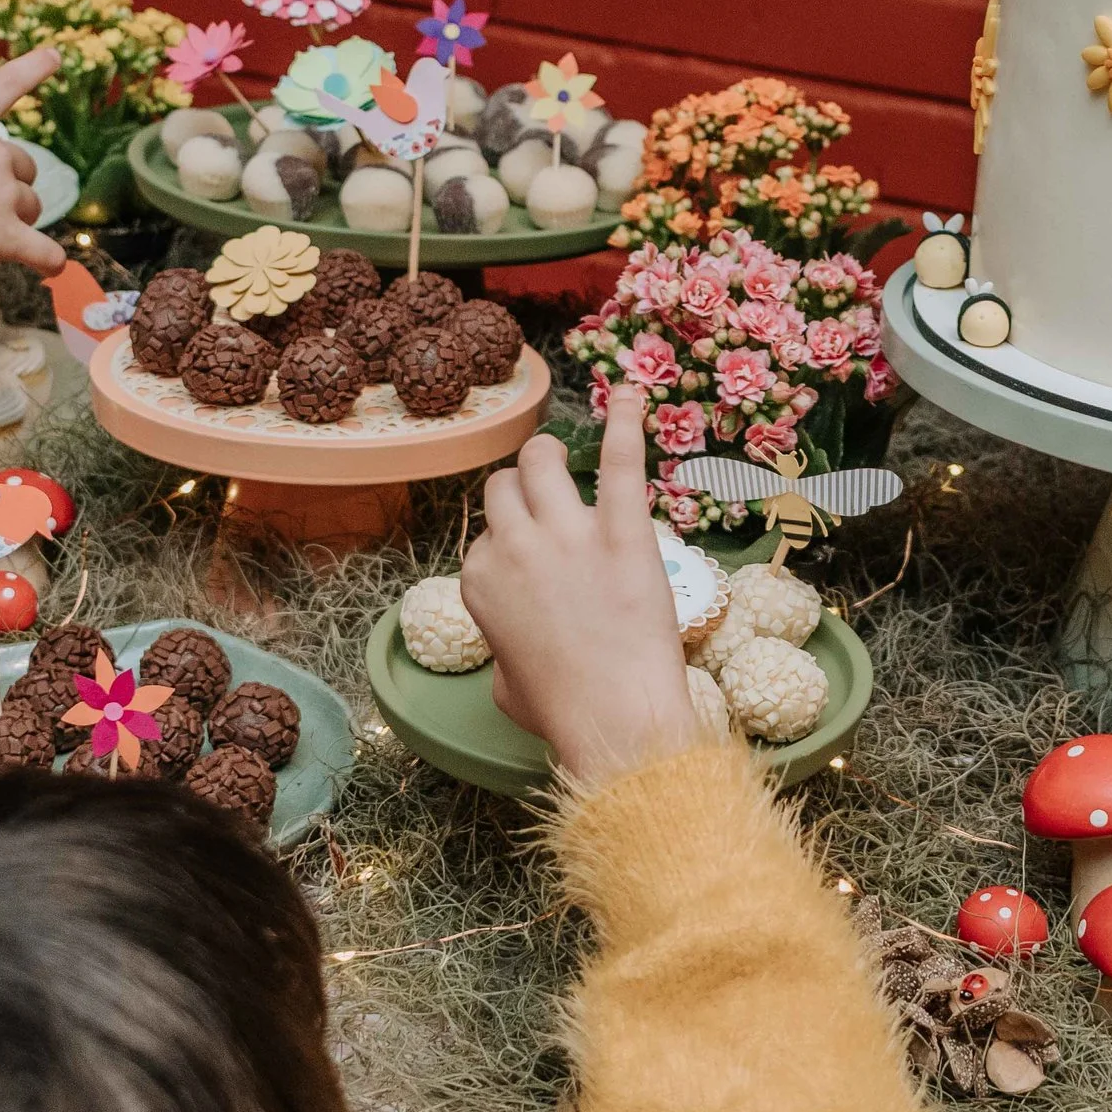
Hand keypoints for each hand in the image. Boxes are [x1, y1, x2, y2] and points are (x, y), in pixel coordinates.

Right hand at [0, 46, 67, 292]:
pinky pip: (47, 252)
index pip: (1, 88)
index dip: (31, 70)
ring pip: (33, 206)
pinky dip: (48, 261)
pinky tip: (48, 267)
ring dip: (17, 218)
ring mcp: (3, 194)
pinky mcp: (9, 237)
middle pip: (23, 166)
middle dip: (9, 183)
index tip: (56, 55)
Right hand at [463, 383, 702, 779]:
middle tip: (548, 503)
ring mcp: (566, 534)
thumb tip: (515, 652)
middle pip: (506, 488)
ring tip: (568, 455)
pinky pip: (619, 462)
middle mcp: (513, 547)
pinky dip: (626, 423)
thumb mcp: (506, 686)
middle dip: (523, 491)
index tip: (535, 565)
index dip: (512, 545)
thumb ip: (504, 650)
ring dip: (552, 454)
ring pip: (542, 459)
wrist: (615, 718)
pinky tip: (632, 393)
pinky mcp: (621, 531)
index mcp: (479, 581)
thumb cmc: (563, 712)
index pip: (486, 535)